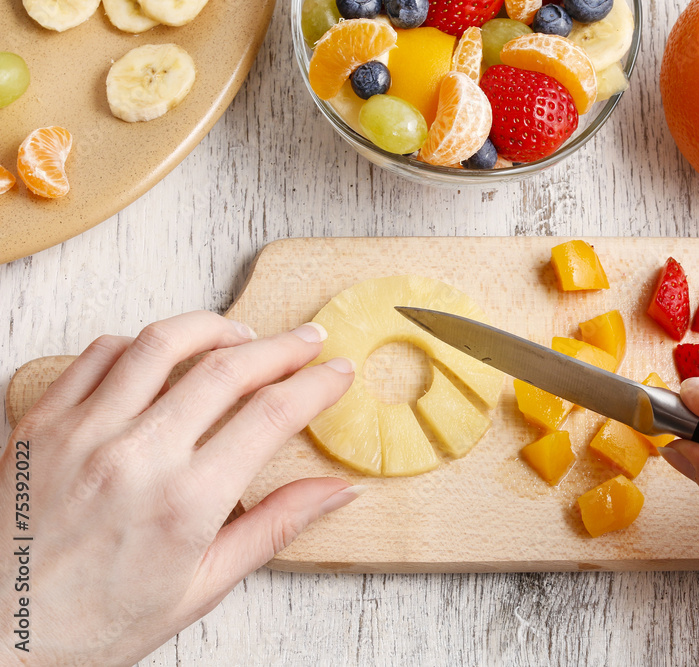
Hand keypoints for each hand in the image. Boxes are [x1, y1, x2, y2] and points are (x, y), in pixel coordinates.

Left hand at [1, 312, 358, 665]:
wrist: (0, 635)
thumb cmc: (97, 621)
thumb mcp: (203, 587)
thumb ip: (275, 528)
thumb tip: (338, 491)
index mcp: (186, 503)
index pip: (271, 416)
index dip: (316, 385)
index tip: (338, 373)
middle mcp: (137, 456)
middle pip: (228, 368)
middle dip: (283, 346)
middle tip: (309, 340)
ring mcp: (84, 432)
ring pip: (163, 343)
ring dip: (216, 327)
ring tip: (244, 333)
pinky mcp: (44, 422)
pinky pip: (100, 354)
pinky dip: (142, 342)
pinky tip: (164, 353)